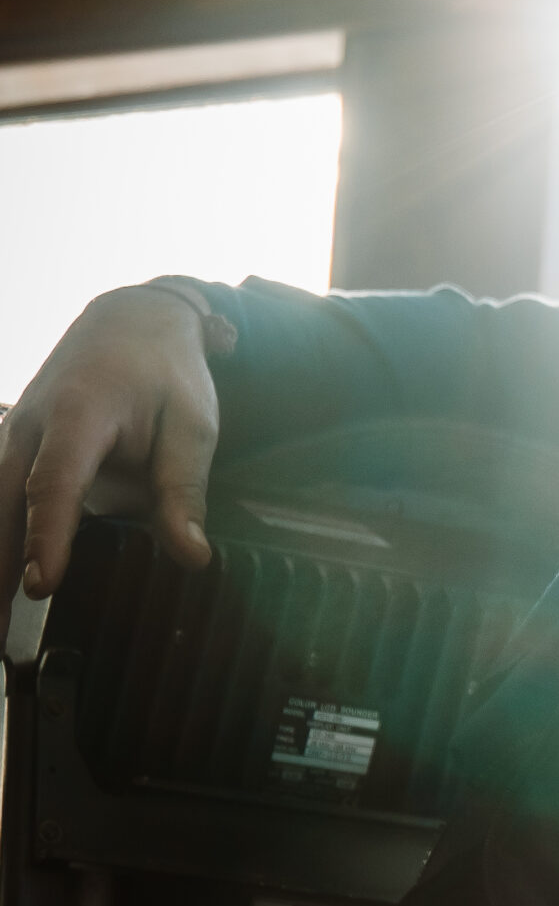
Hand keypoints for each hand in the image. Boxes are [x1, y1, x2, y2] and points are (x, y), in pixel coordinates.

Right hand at [0, 286, 220, 614]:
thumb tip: (191, 557)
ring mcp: (8, 439)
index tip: (42, 584)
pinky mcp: (6, 454)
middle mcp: (28, 428)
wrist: (129, 321)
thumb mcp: (193, 425)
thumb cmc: (165, 374)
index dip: (48, 536)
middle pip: (1, 506)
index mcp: (78, 415)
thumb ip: (183, 492)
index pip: (56, 484)